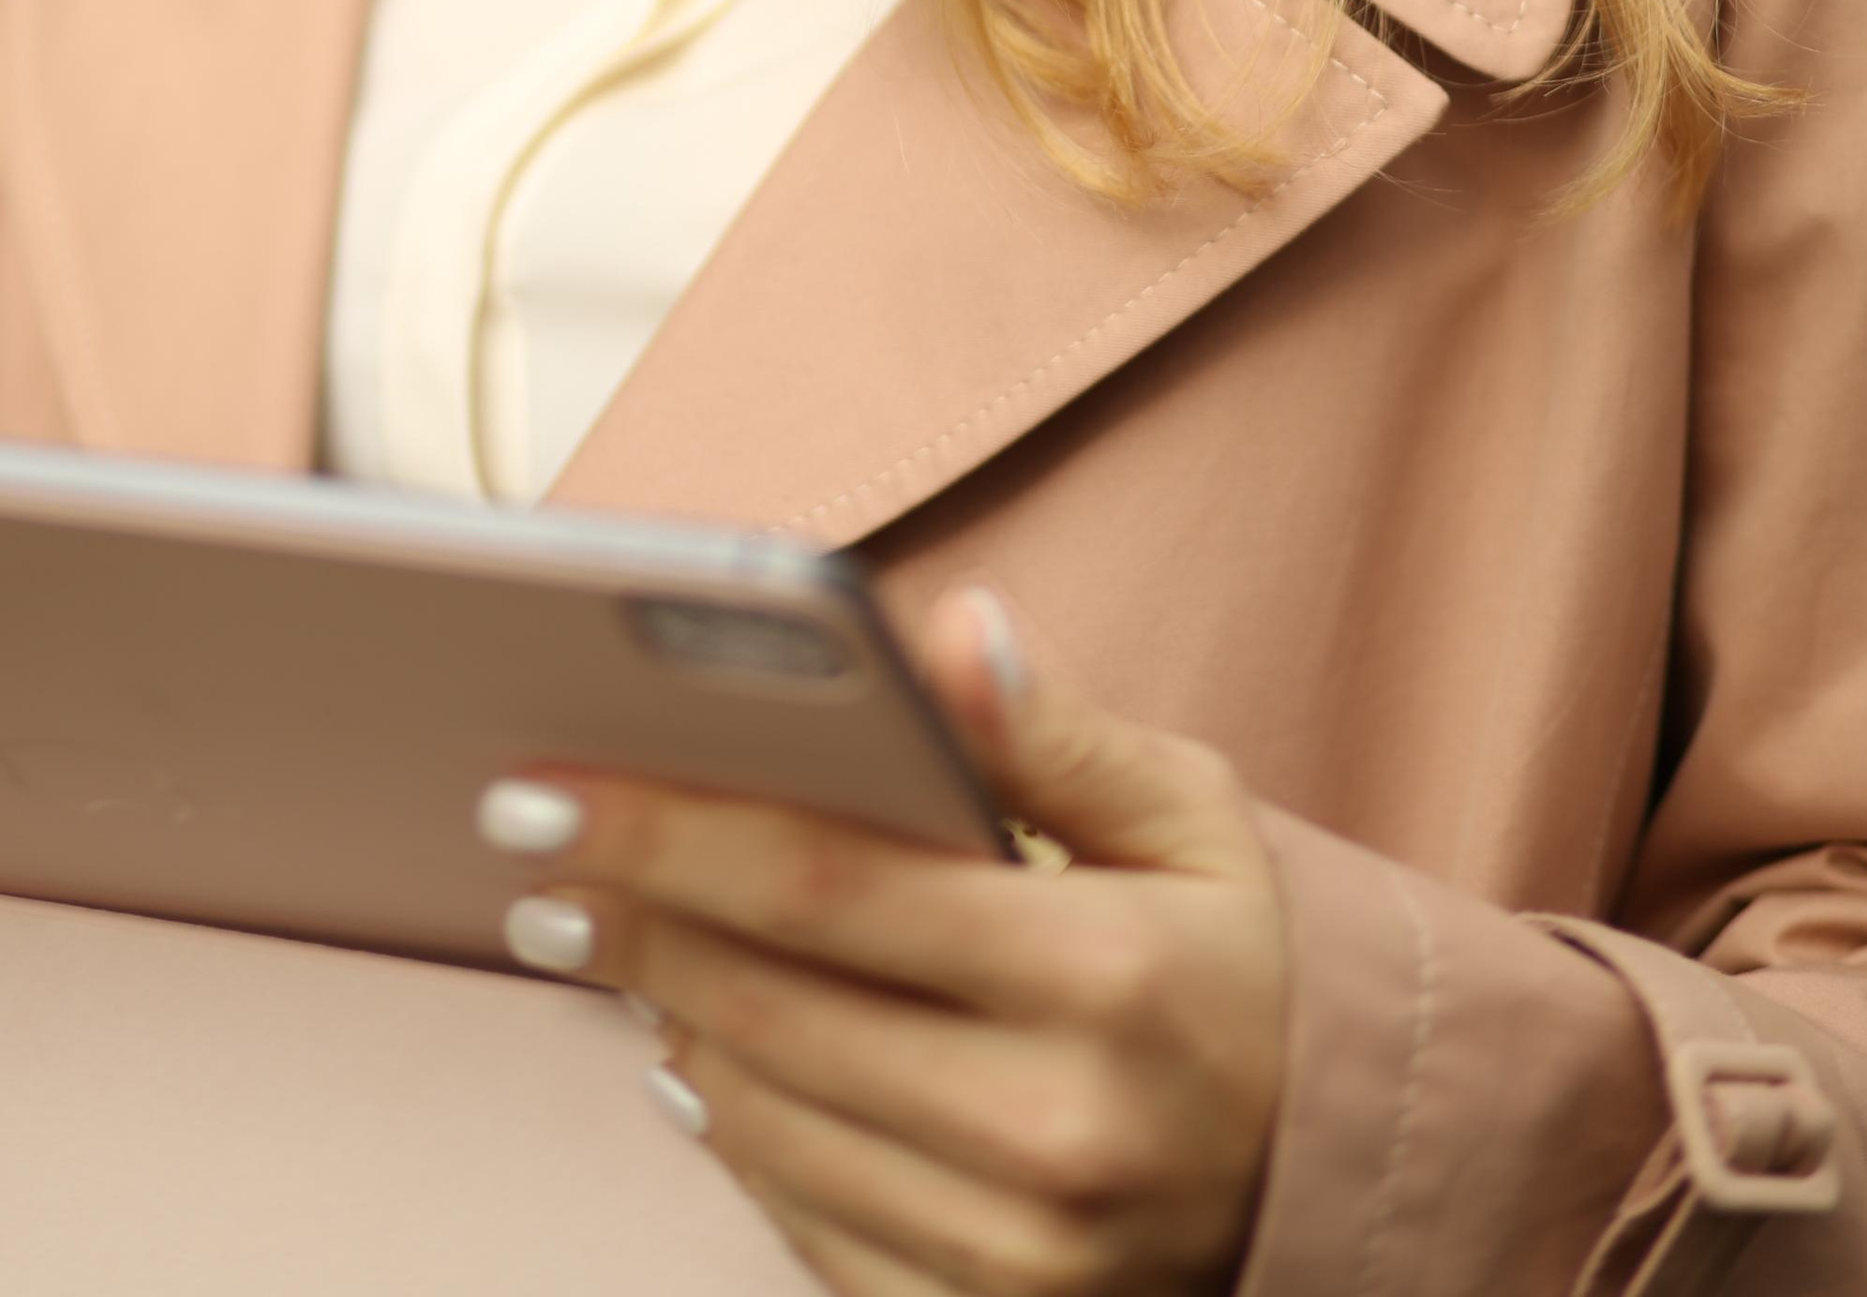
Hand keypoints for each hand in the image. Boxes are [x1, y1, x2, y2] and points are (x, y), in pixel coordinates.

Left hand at [477, 584, 1285, 1295]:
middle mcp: (1055, 1129)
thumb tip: (945, 632)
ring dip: (663, 1018)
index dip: (667, 828)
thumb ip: (1054, 727)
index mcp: (1105, 973)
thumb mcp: (1190, 816)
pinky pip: (806, 1225)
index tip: (545, 787)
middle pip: (769, 1007)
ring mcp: (1018, 1257)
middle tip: (532, 851)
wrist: (1333, 1181)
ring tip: (607, 934)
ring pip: (766, 1122)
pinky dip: (732, 1133)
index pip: (827, 883)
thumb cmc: (1241, 963)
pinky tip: (696, 1057)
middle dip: (630, 917)